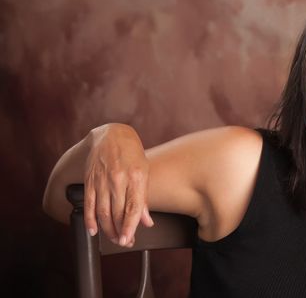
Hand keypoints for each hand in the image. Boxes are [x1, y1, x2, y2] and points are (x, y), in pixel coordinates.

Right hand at [83, 123, 153, 246]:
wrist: (110, 134)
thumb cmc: (131, 153)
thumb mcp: (144, 171)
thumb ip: (143, 198)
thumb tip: (146, 222)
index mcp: (135, 176)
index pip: (133, 207)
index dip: (130, 226)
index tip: (128, 239)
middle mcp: (117, 179)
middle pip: (117, 213)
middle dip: (120, 232)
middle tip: (124, 242)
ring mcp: (101, 180)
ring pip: (103, 212)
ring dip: (107, 229)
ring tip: (114, 238)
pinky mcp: (90, 180)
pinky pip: (89, 204)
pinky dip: (90, 220)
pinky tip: (93, 231)